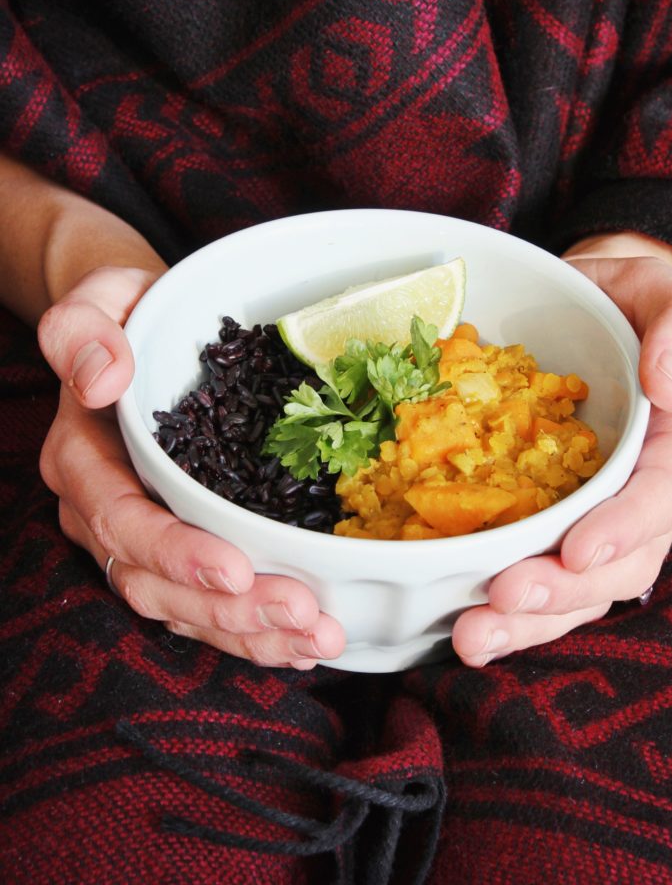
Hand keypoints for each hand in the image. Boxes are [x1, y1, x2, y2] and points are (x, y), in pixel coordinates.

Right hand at [37, 266, 344, 669]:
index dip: (175, 554)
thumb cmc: (129, 312)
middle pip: (157, 584)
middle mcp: (106, 511)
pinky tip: (302, 640)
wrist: (143, 329)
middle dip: (230, 611)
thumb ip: (84, 331)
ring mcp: (141, 537)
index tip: (236, 570)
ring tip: (319, 640)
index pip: (122, 522)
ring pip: (185, 608)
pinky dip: (253, 628)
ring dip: (252, 634)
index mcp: (84, 461)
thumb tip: (101, 380)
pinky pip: (207, 603)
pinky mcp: (177, 548)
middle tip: (303, 615)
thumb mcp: (102, 299)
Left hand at [452, 237, 671, 666]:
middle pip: (622, 560)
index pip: (661, 493)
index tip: (577, 548)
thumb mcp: (653, 288)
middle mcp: (644, 490)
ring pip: (583, 588)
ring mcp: (600, 516)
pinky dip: (512, 614)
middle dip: (566, 588)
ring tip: (473, 636)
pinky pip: (547, 579)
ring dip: (532, 621)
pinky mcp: (557, 526)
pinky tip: (468, 630)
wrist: (570, 308)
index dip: (625, 527)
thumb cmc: (615, 298)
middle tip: (504, 598)